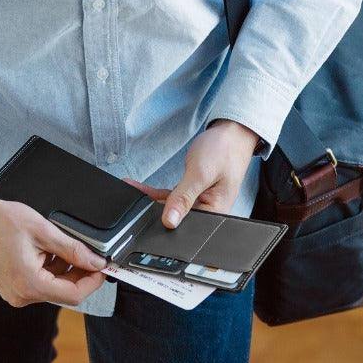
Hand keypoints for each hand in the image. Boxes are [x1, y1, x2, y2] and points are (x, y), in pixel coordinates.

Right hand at [0, 183, 107, 307]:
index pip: (74, 295)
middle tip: (88, 252)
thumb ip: (73, 250)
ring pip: (54, 287)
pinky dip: (51, 269)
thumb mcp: (43, 231)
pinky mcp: (12, 288)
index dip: (93, 281)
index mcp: (29, 284)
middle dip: (80, 273)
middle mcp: (21, 295)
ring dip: (65, 270)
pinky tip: (48, 251)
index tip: (103, 267)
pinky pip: (41, 284)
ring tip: (61, 246)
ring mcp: (15, 294)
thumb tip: (95, 262)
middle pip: (64, 292)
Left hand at [123, 119, 259, 228]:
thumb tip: (169, 222)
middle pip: (176, 219)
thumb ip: (183, 197)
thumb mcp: (201, 173)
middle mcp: (208, 212)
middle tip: (132, 201)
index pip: (186, 228)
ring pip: (169, 207)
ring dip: (150, 200)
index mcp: (216, 213)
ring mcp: (199, 203)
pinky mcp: (191, 195)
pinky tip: (139, 189)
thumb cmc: (225, 150)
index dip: (164, 224)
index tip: (143, 216)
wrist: (232, 134)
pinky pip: (170, 197)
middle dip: (152, 212)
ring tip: (130, 191)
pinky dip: (155, 192)